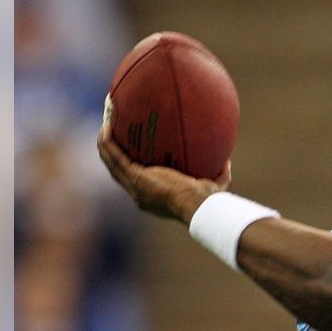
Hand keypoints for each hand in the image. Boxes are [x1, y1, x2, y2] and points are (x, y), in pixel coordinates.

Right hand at [97, 118, 231, 223]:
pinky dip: (108, 141)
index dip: (128, 166)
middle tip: (111, 132)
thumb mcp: (213, 187)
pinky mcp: (135, 177)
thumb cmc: (209, 202)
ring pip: (111, 162)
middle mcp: (138, 193)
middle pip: (118, 170)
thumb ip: (218, 175)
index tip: (129, 149)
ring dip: (105, 143)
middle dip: (112, 151)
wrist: (198, 207)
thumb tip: (226, 161)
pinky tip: (106, 126)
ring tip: (105, 124)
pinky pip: (114, 156)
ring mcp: (134, 186)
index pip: (135, 181)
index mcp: (152, 197)